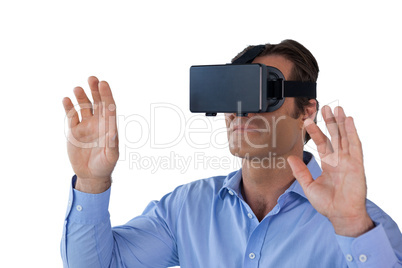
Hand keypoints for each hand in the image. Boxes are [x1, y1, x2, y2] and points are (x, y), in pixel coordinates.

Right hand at [62, 76, 118, 192]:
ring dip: (81, 96)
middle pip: (97, 102)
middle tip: (92, 78)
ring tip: (77, 88)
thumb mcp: (110, 156)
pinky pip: (71, 115)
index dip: (106, 95)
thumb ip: (112, 144)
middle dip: (95, 90)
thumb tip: (113, 131)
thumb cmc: (105, 165)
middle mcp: (98, 123)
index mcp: (109, 126)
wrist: (91, 174)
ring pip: (84, 106)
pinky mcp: (74, 130)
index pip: (109, 107)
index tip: (103, 83)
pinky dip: (69, 107)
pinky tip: (66, 99)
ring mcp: (86, 125)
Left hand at [287, 106, 373, 236]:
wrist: (340, 215)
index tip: (307, 121)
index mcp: (328, 164)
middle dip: (329, 122)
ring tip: (336, 108)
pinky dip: (352, 132)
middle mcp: (339, 160)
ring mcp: (348, 161)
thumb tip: (289, 158)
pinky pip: (355, 145)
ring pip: (344, 137)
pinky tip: (348, 120)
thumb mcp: (308, 186)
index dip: (315, 132)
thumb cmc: (327, 203)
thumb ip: (300, 171)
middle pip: (334, 136)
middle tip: (324, 107)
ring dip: (341, 122)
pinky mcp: (357, 164)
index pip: (321, 143)